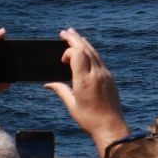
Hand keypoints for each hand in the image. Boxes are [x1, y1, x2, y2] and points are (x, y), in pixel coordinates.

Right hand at [47, 29, 126, 152]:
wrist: (110, 126)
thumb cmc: (89, 118)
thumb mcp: (71, 105)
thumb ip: (60, 90)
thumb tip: (47, 83)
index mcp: (85, 80)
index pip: (77, 54)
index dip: (68, 51)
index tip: (62, 60)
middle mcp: (96, 74)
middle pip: (86, 49)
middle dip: (74, 38)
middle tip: (65, 31)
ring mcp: (105, 74)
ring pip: (94, 52)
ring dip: (83, 42)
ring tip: (74, 35)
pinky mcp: (109, 77)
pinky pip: (99, 59)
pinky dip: (91, 51)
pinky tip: (86, 51)